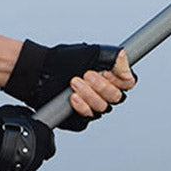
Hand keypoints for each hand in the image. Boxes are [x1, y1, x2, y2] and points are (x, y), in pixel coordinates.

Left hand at [3, 41, 135, 130]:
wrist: (42, 71)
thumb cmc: (66, 59)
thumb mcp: (93, 52)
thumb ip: (116, 59)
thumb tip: (129, 74)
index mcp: (111, 75)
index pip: (128, 83)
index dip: (120, 80)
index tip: (106, 72)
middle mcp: (104, 92)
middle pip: (116, 97)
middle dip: (101, 86)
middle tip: (86, 74)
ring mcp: (92, 105)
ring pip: (102, 108)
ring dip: (89, 94)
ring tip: (74, 82)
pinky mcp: (80, 117)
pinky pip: (88, 118)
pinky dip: (81, 107)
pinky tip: (72, 98)